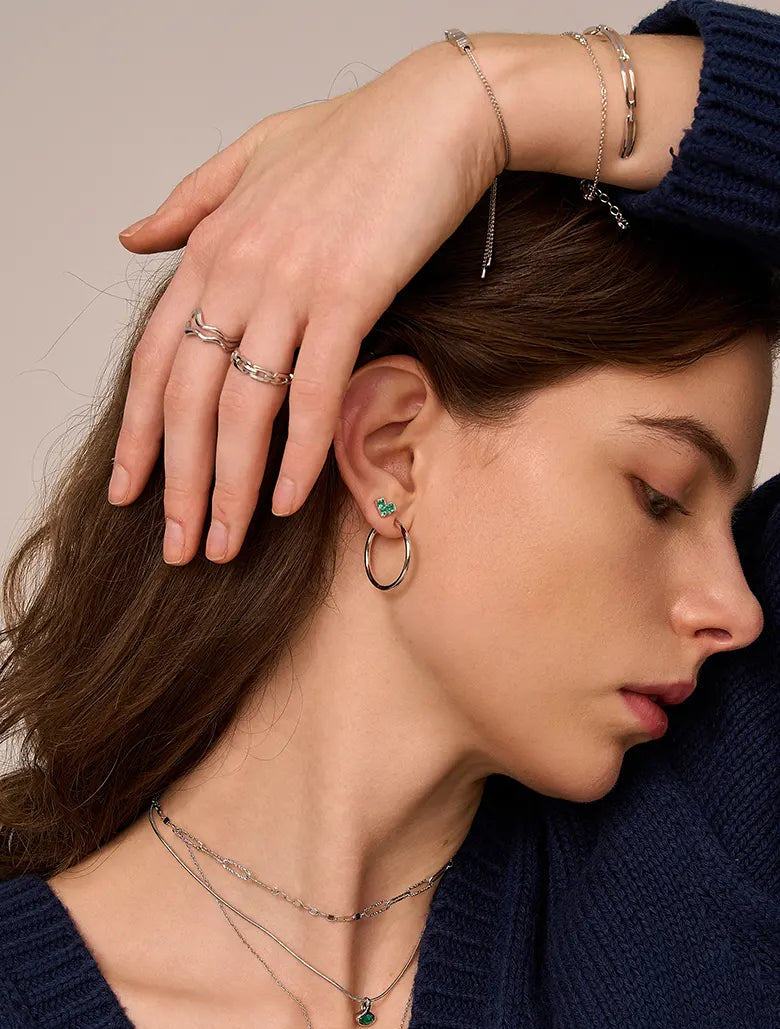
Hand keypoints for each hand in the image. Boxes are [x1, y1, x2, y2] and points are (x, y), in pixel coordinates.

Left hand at [111, 41, 500, 564]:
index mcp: (209, 247)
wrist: (433, 114)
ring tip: (225, 545)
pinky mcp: (347, 297)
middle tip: (180, 548)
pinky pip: (311, 393)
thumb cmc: (352, 136)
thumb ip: (186, 203)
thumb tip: (132, 239)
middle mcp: (236, 271)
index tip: (128, 491)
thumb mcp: (248, 155)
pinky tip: (290, 503)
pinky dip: (298, 455)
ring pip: (242, 410)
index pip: (151, 360)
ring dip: (231, 489)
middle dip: (179, 485)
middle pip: (187, 400)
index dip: (134, 435)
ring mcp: (289, 285)